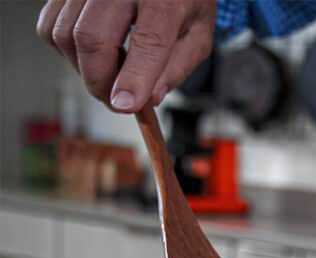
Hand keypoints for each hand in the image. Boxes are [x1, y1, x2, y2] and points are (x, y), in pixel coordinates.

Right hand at [37, 0, 215, 111]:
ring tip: (111, 73)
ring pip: (65, 35)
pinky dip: (68, 52)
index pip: (147, 41)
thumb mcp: (197, 33)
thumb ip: (177, 67)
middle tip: (116, 101)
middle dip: (100, 82)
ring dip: (84, 70)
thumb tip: (149, 98)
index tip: (125, 105)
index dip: (134, 78)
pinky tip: (94, 55)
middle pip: (92, 38)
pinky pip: (51, 27)